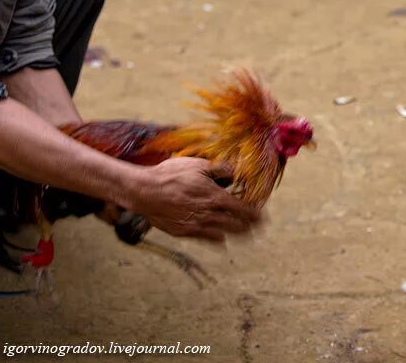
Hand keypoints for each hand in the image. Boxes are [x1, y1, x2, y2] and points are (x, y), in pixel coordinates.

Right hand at [128, 158, 260, 241]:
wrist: (143, 191)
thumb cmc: (171, 174)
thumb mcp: (199, 166)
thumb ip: (221, 169)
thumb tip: (238, 171)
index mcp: (214, 197)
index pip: (242, 209)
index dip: (255, 214)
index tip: (262, 216)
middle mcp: (208, 214)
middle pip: (236, 224)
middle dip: (250, 226)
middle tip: (259, 227)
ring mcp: (196, 226)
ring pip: (224, 234)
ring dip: (237, 234)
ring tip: (247, 235)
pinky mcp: (184, 232)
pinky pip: (206, 239)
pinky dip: (218, 239)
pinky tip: (223, 239)